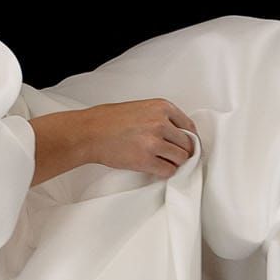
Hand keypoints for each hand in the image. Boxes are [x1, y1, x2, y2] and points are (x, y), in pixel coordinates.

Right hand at [77, 98, 200, 177]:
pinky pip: (168, 170)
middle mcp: (161, 123)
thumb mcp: (140, 108)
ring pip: (180, 158)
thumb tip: (176, 133)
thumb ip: (160, 117)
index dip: (188, 138)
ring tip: (163, 161)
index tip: (186, 145)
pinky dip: (165, 172)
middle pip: (187, 144)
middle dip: (182, 152)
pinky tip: (156, 168)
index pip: (189, 126)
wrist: (89, 132)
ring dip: (174, 163)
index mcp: (161, 107)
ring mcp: (154, 142)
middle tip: (174, 156)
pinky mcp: (146, 159)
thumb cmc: (108, 120)